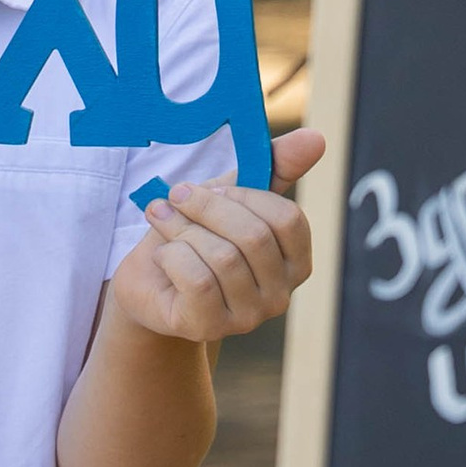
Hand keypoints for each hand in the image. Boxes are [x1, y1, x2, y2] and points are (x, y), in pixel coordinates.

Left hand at [106, 131, 327, 343]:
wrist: (148, 280)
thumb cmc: (197, 235)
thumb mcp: (232, 195)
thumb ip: (276, 167)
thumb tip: (317, 138)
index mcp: (295, 262)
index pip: (287, 219)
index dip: (244, 196)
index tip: (210, 187)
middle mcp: (280, 295)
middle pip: (253, 237)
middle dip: (207, 208)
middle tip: (176, 196)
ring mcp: (248, 317)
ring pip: (222, 257)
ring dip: (182, 229)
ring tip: (161, 220)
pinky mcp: (210, 328)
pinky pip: (197, 280)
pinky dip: (171, 256)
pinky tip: (163, 256)